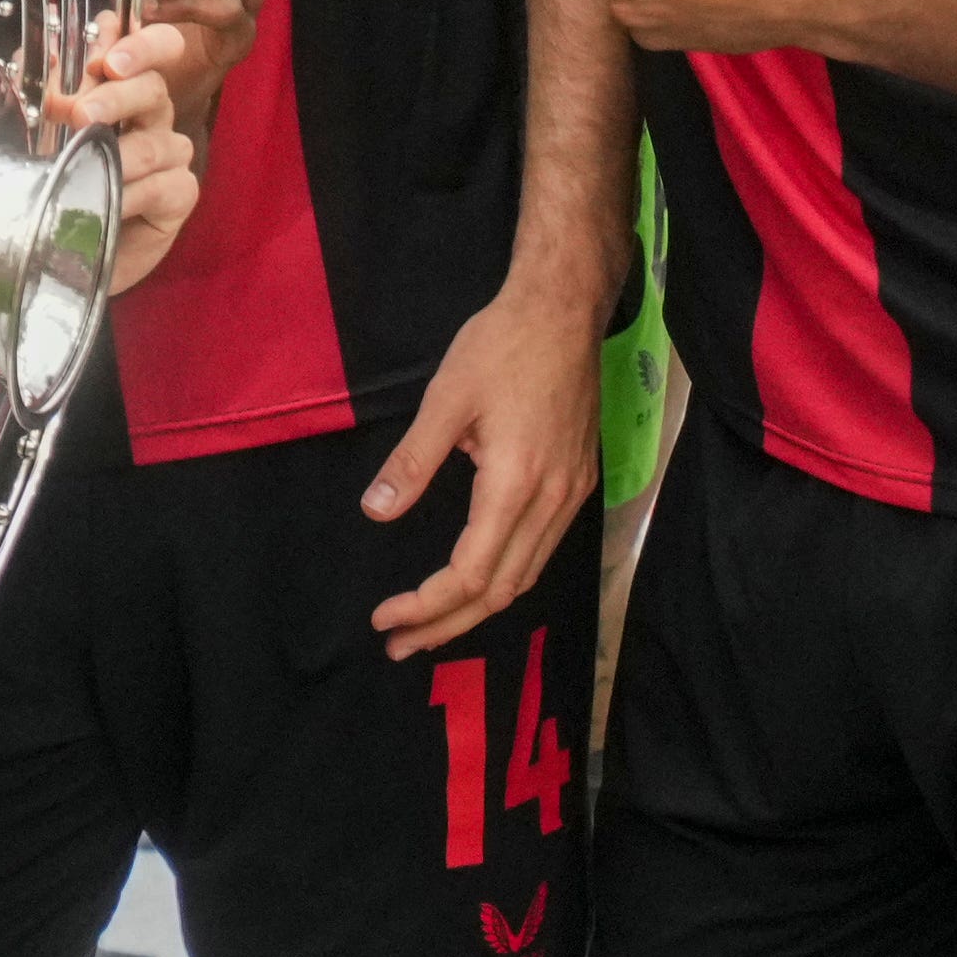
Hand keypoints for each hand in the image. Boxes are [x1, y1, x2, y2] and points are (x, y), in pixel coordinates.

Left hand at [47, 22, 197, 293]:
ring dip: (116, 151)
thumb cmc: (55, 180)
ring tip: (83, 160)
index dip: (139, 45)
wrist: (62, 247)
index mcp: (124, 87)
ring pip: (154, 141)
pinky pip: (163, 185)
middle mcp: (151, 115)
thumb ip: (49, 87)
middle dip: (115, 97)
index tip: (104, 59)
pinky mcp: (179, 193)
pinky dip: (131, 192)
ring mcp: (170, 154)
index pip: (153, 47)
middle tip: (79, 114)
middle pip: (153, 88)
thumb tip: (50, 51)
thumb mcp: (43, 128)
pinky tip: (110, 199)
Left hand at [361, 284, 604, 657]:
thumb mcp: (444, 400)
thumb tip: (377, 513)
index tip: (384, 618)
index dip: (426, 605)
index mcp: (517, 484)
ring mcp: (573, 494)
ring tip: (428, 626)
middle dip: (448, 624)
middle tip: (398, 644)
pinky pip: (541, 550)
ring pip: (526, 575)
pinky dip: (504, 577)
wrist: (563, 312)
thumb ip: (411, 463)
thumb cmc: (501, 347)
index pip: (470, 573)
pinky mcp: (579, 482)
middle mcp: (553, 500)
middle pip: (501, 590)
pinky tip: (474, 582)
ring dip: (476, 608)